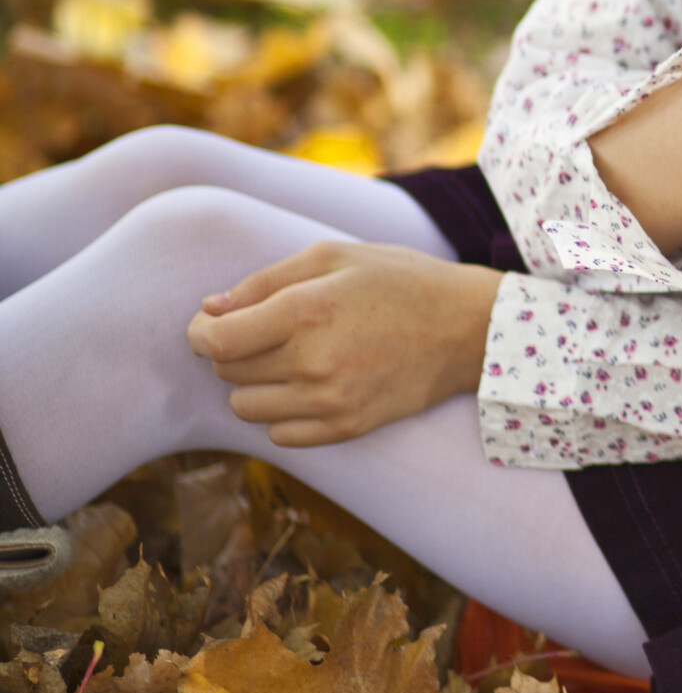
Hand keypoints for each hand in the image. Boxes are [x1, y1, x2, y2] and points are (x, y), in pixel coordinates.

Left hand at [187, 243, 502, 446]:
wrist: (469, 328)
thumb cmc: (401, 281)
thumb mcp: (334, 257)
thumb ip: (264, 281)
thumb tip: (209, 311)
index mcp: (305, 311)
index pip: (214, 341)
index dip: (200, 333)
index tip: (211, 324)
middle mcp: (313, 361)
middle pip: (227, 371)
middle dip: (235, 350)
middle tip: (269, 332)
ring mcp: (331, 400)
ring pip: (246, 406)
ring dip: (257, 383)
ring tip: (292, 360)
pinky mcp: (347, 427)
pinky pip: (280, 435)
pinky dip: (283, 413)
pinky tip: (311, 386)